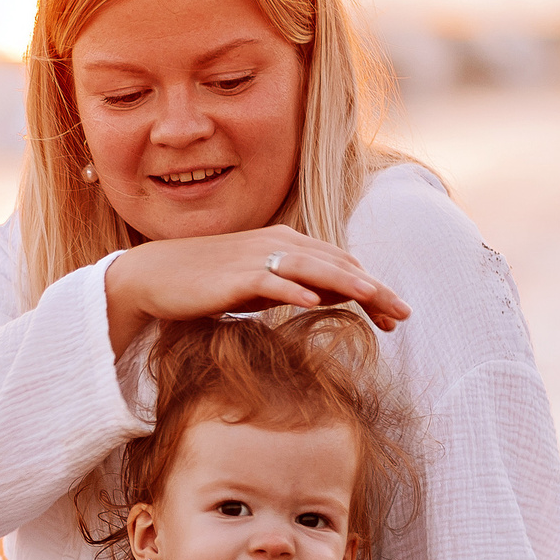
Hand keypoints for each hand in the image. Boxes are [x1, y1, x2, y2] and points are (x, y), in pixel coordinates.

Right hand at [105, 225, 410, 353]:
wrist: (155, 276)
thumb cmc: (206, 283)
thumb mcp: (258, 286)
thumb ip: (292, 286)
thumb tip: (328, 296)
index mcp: (287, 244)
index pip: (341, 264)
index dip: (373, 288)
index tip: (395, 315)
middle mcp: (278, 244)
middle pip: (337, 265)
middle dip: (375, 289)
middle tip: (404, 314)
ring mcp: (256, 257)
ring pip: (313, 268)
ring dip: (347, 283)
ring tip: (375, 299)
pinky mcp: (234, 276)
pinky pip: (270, 281)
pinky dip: (294, 289)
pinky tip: (315, 301)